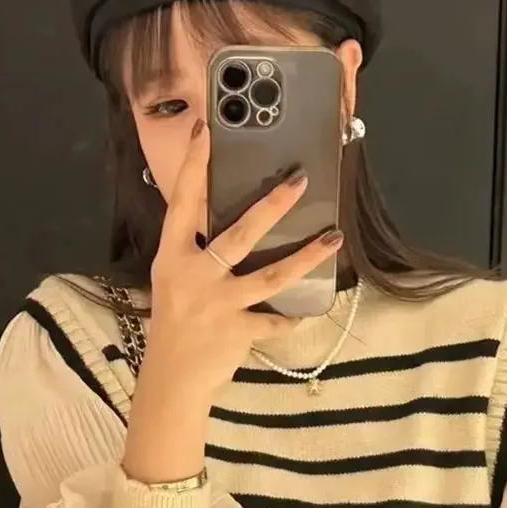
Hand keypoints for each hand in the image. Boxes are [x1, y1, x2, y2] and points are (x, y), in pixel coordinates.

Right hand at [147, 118, 341, 398]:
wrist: (172, 377)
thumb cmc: (174, 323)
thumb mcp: (173, 279)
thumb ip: (195, 251)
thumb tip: (228, 222)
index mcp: (173, 256)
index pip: (183, 202)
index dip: (194, 166)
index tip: (205, 129)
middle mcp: (195, 275)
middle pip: (239, 234)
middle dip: (272, 206)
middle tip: (299, 181)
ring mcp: (218, 304)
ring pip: (270, 275)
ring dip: (306, 257)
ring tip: (334, 239)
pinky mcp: (237, 331)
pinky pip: (275, 321)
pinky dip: (290, 319)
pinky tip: (309, 311)